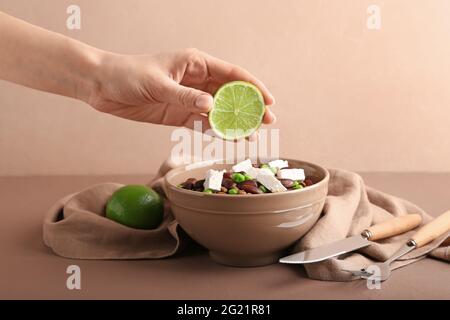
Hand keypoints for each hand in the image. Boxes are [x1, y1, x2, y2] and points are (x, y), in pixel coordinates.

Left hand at [87, 48, 275, 135]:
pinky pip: (203, 124)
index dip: (253, 86)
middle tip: (267, 122)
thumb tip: (211, 107)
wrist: (102, 86)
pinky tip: (229, 139)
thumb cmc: (128, 75)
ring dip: (236, 123)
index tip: (269, 100)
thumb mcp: (157, 84)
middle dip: (250, 108)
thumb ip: (184, 96)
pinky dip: (217, 132)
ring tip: (252, 136)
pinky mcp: (179, 114)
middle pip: (230, 94)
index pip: (232, 74)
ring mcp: (189, 99)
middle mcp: (196, 80)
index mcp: (195, 63)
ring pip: (220, 112)